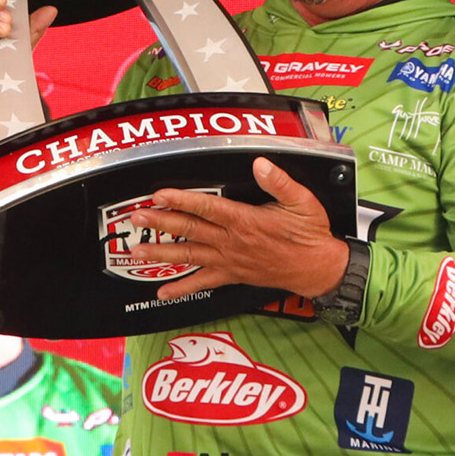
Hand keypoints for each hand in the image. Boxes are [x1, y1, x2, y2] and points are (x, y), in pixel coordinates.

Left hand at [129, 157, 348, 301]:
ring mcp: (229, 261)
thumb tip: (260, 163)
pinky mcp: (232, 275)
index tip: (160, 194)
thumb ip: (280, 182)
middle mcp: (232, 242)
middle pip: (190, 230)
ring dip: (161, 253)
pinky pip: (202, 283)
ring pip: (189, 256)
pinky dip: (181, 289)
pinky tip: (161, 292)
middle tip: (137, 217)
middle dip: (161, 222)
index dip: (182, 200)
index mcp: (246, 221)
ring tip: (137, 250)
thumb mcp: (302, 202)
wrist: (317, 269)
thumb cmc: (309, 235)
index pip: (207, 207)